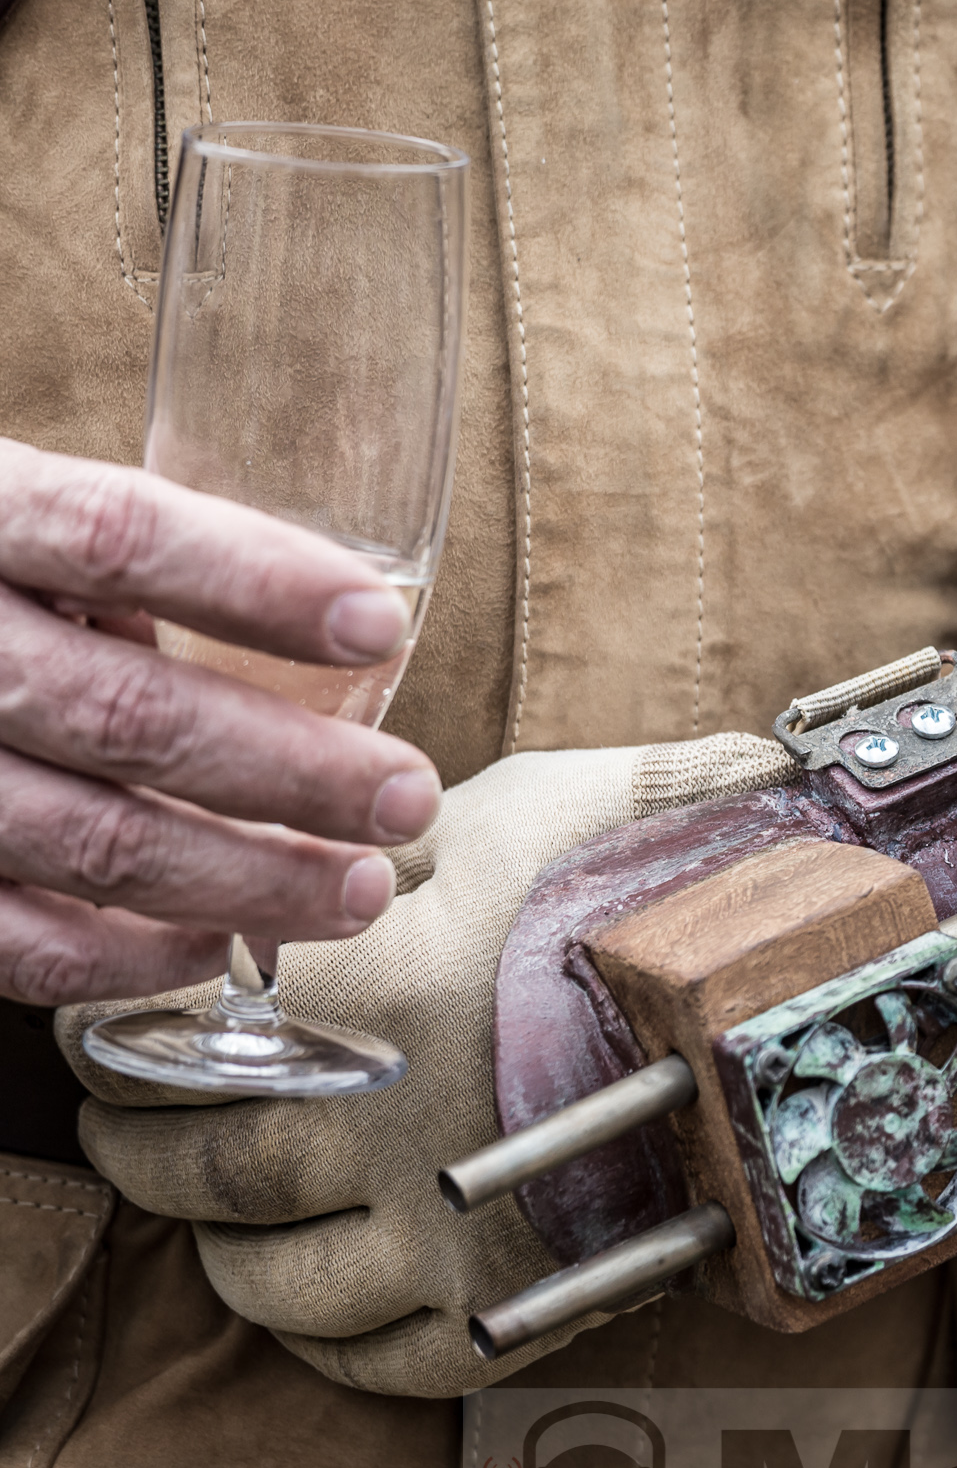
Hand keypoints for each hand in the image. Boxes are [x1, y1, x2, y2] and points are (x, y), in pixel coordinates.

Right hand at [0, 437, 441, 1005]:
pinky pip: (22, 942)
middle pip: (132, 716)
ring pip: (97, 844)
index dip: (257, 583)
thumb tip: (327, 637)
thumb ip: (119, 559)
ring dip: (252, 879)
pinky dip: (136, 955)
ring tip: (357, 887)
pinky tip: (220, 945)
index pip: (115, 536)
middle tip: (406, 796)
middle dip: (296, 771)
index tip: (380, 622)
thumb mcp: (9, 512)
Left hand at [63, 734, 800, 1395]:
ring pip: (264, 1283)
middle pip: (191, 1171)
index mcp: (367, 993)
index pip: (158, 1037)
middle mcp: (387, 1125)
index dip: (107, 1032)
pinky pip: (377, 1363)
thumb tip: (307, 838)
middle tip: (131, 1113)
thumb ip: (391, 830)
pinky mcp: (518, 1302)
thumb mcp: (516, 805)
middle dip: (136, 1144)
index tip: (105, 1022)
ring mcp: (454, 1229)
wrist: (809, 971)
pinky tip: (320, 1286)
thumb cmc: (659, 866)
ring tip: (216, 1207)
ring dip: (215, 1249)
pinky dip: (322, 1341)